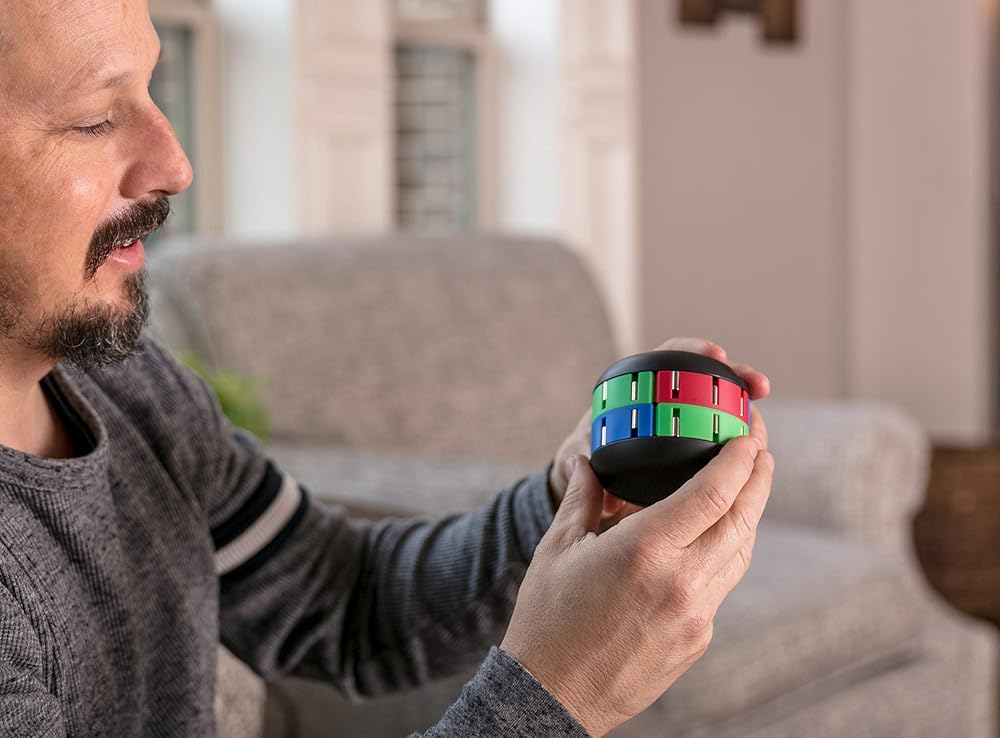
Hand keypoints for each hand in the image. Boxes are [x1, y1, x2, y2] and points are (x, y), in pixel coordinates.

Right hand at [503, 437, 774, 736]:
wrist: (553, 695)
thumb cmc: (548, 620)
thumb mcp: (558, 549)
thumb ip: (582, 499)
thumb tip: (586, 461)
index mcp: (644, 551)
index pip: (712, 494)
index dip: (738, 460)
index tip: (747, 436)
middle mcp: (680, 581)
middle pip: (741, 520)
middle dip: (758, 479)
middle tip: (761, 450)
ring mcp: (695, 615)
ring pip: (739, 553)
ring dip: (749, 516)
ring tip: (750, 487)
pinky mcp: (698, 639)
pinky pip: (723, 585)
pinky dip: (728, 552)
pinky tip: (717, 537)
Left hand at [548, 337, 769, 524]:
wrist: (590, 501)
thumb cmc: (580, 475)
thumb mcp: (575, 468)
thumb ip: (578, 463)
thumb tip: (581, 464)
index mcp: (632, 395)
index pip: (664, 359)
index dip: (690, 351)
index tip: (714, 353)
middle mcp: (662, 406)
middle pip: (704, 380)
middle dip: (736, 377)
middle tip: (758, 385)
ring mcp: (683, 429)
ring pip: (722, 412)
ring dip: (747, 414)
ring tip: (761, 427)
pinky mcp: (698, 455)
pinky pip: (725, 447)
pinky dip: (743, 449)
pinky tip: (759, 457)